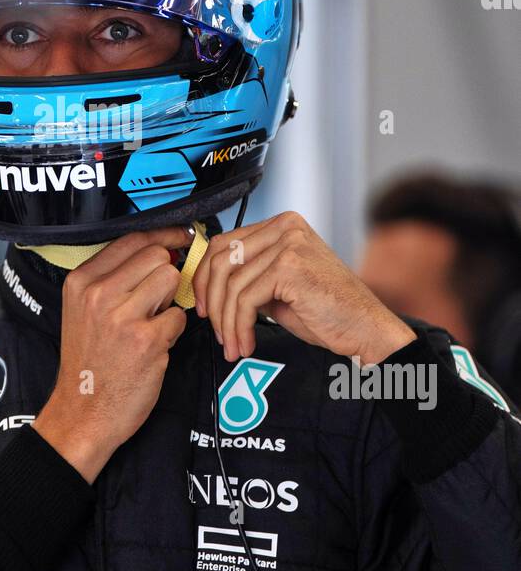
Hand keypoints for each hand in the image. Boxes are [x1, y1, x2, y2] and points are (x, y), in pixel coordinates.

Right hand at [34, 227, 189, 481]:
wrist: (81, 412)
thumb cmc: (87, 362)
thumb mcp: (82, 310)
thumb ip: (113, 279)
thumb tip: (161, 250)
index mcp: (81, 282)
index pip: (132, 239)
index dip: (163, 236)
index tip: (179, 238)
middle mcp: (98, 294)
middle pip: (157, 256)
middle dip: (165, 275)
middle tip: (154, 301)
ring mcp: (122, 317)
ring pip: (171, 279)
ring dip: (169, 301)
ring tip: (151, 323)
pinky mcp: (147, 341)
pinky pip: (178, 316)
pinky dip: (172, 331)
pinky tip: (153, 346)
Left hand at [191, 211, 414, 365]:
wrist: (366, 328)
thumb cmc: (329, 311)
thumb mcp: (281, 286)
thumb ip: (252, 277)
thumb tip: (211, 288)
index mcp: (282, 225)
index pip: (225, 243)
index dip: (205, 277)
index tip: (203, 306)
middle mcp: (285, 227)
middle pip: (222, 259)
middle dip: (211, 300)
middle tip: (214, 330)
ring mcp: (288, 243)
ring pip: (232, 284)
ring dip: (227, 322)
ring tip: (233, 345)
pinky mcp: (289, 266)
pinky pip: (246, 299)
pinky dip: (239, 326)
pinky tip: (245, 344)